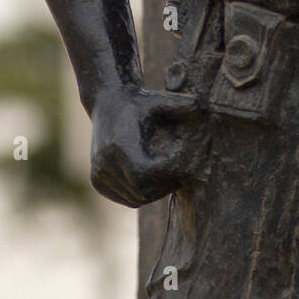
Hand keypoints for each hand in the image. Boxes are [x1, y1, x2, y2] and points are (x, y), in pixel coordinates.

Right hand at [90, 82, 205, 207]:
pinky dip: (141, 195)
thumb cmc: (137, 101)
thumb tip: (202, 106)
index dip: (168, 173)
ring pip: (134, 198)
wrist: (106, 102)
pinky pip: (124, 198)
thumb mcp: (158, 100)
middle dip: (165, 186)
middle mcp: (105, 163)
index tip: (184, 165)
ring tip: (170, 177)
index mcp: (119, 146)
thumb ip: (180, 104)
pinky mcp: (97, 181)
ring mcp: (98, 174)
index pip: (148, 174)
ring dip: (155, 193)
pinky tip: (155, 181)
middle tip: (181, 176)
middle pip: (142, 191)